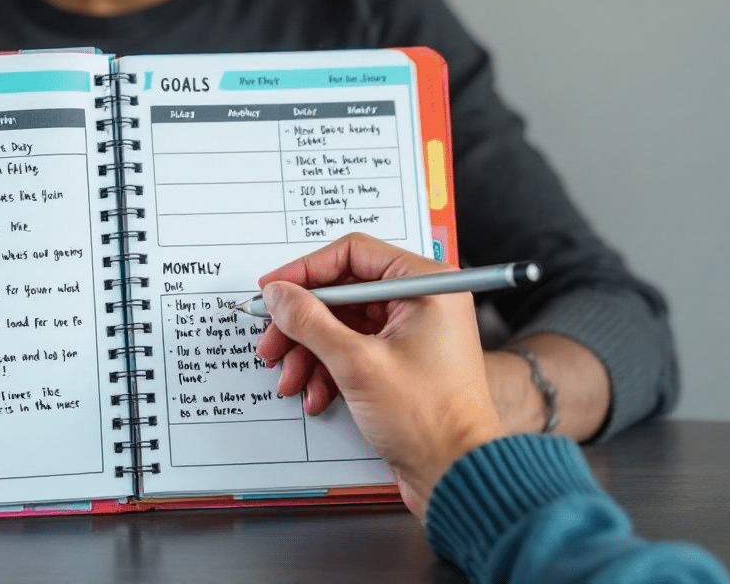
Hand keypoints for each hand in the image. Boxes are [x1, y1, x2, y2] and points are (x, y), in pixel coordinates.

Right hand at [255, 234, 502, 517]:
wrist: (457, 476)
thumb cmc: (429, 419)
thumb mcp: (356, 363)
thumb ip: (309, 321)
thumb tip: (277, 293)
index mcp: (425, 285)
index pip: (353, 254)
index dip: (305, 271)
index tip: (272, 290)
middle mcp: (421, 301)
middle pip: (343, 292)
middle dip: (303, 323)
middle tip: (272, 343)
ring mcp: (411, 332)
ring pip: (342, 325)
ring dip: (310, 353)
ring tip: (291, 380)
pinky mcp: (401, 362)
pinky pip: (353, 351)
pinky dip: (328, 371)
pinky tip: (317, 396)